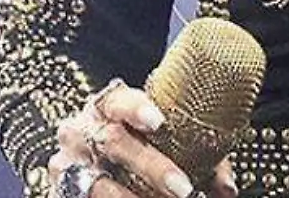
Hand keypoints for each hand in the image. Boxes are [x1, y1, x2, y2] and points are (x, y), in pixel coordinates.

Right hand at [49, 79, 235, 197]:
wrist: (91, 155)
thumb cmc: (136, 142)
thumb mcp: (162, 140)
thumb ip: (198, 158)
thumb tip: (227, 188)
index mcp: (107, 106)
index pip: (118, 99)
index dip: (137, 108)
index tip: (160, 122)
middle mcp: (81, 130)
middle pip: (114, 142)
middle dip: (152, 167)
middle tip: (184, 188)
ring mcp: (67, 162)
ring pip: (98, 182)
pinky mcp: (62, 189)